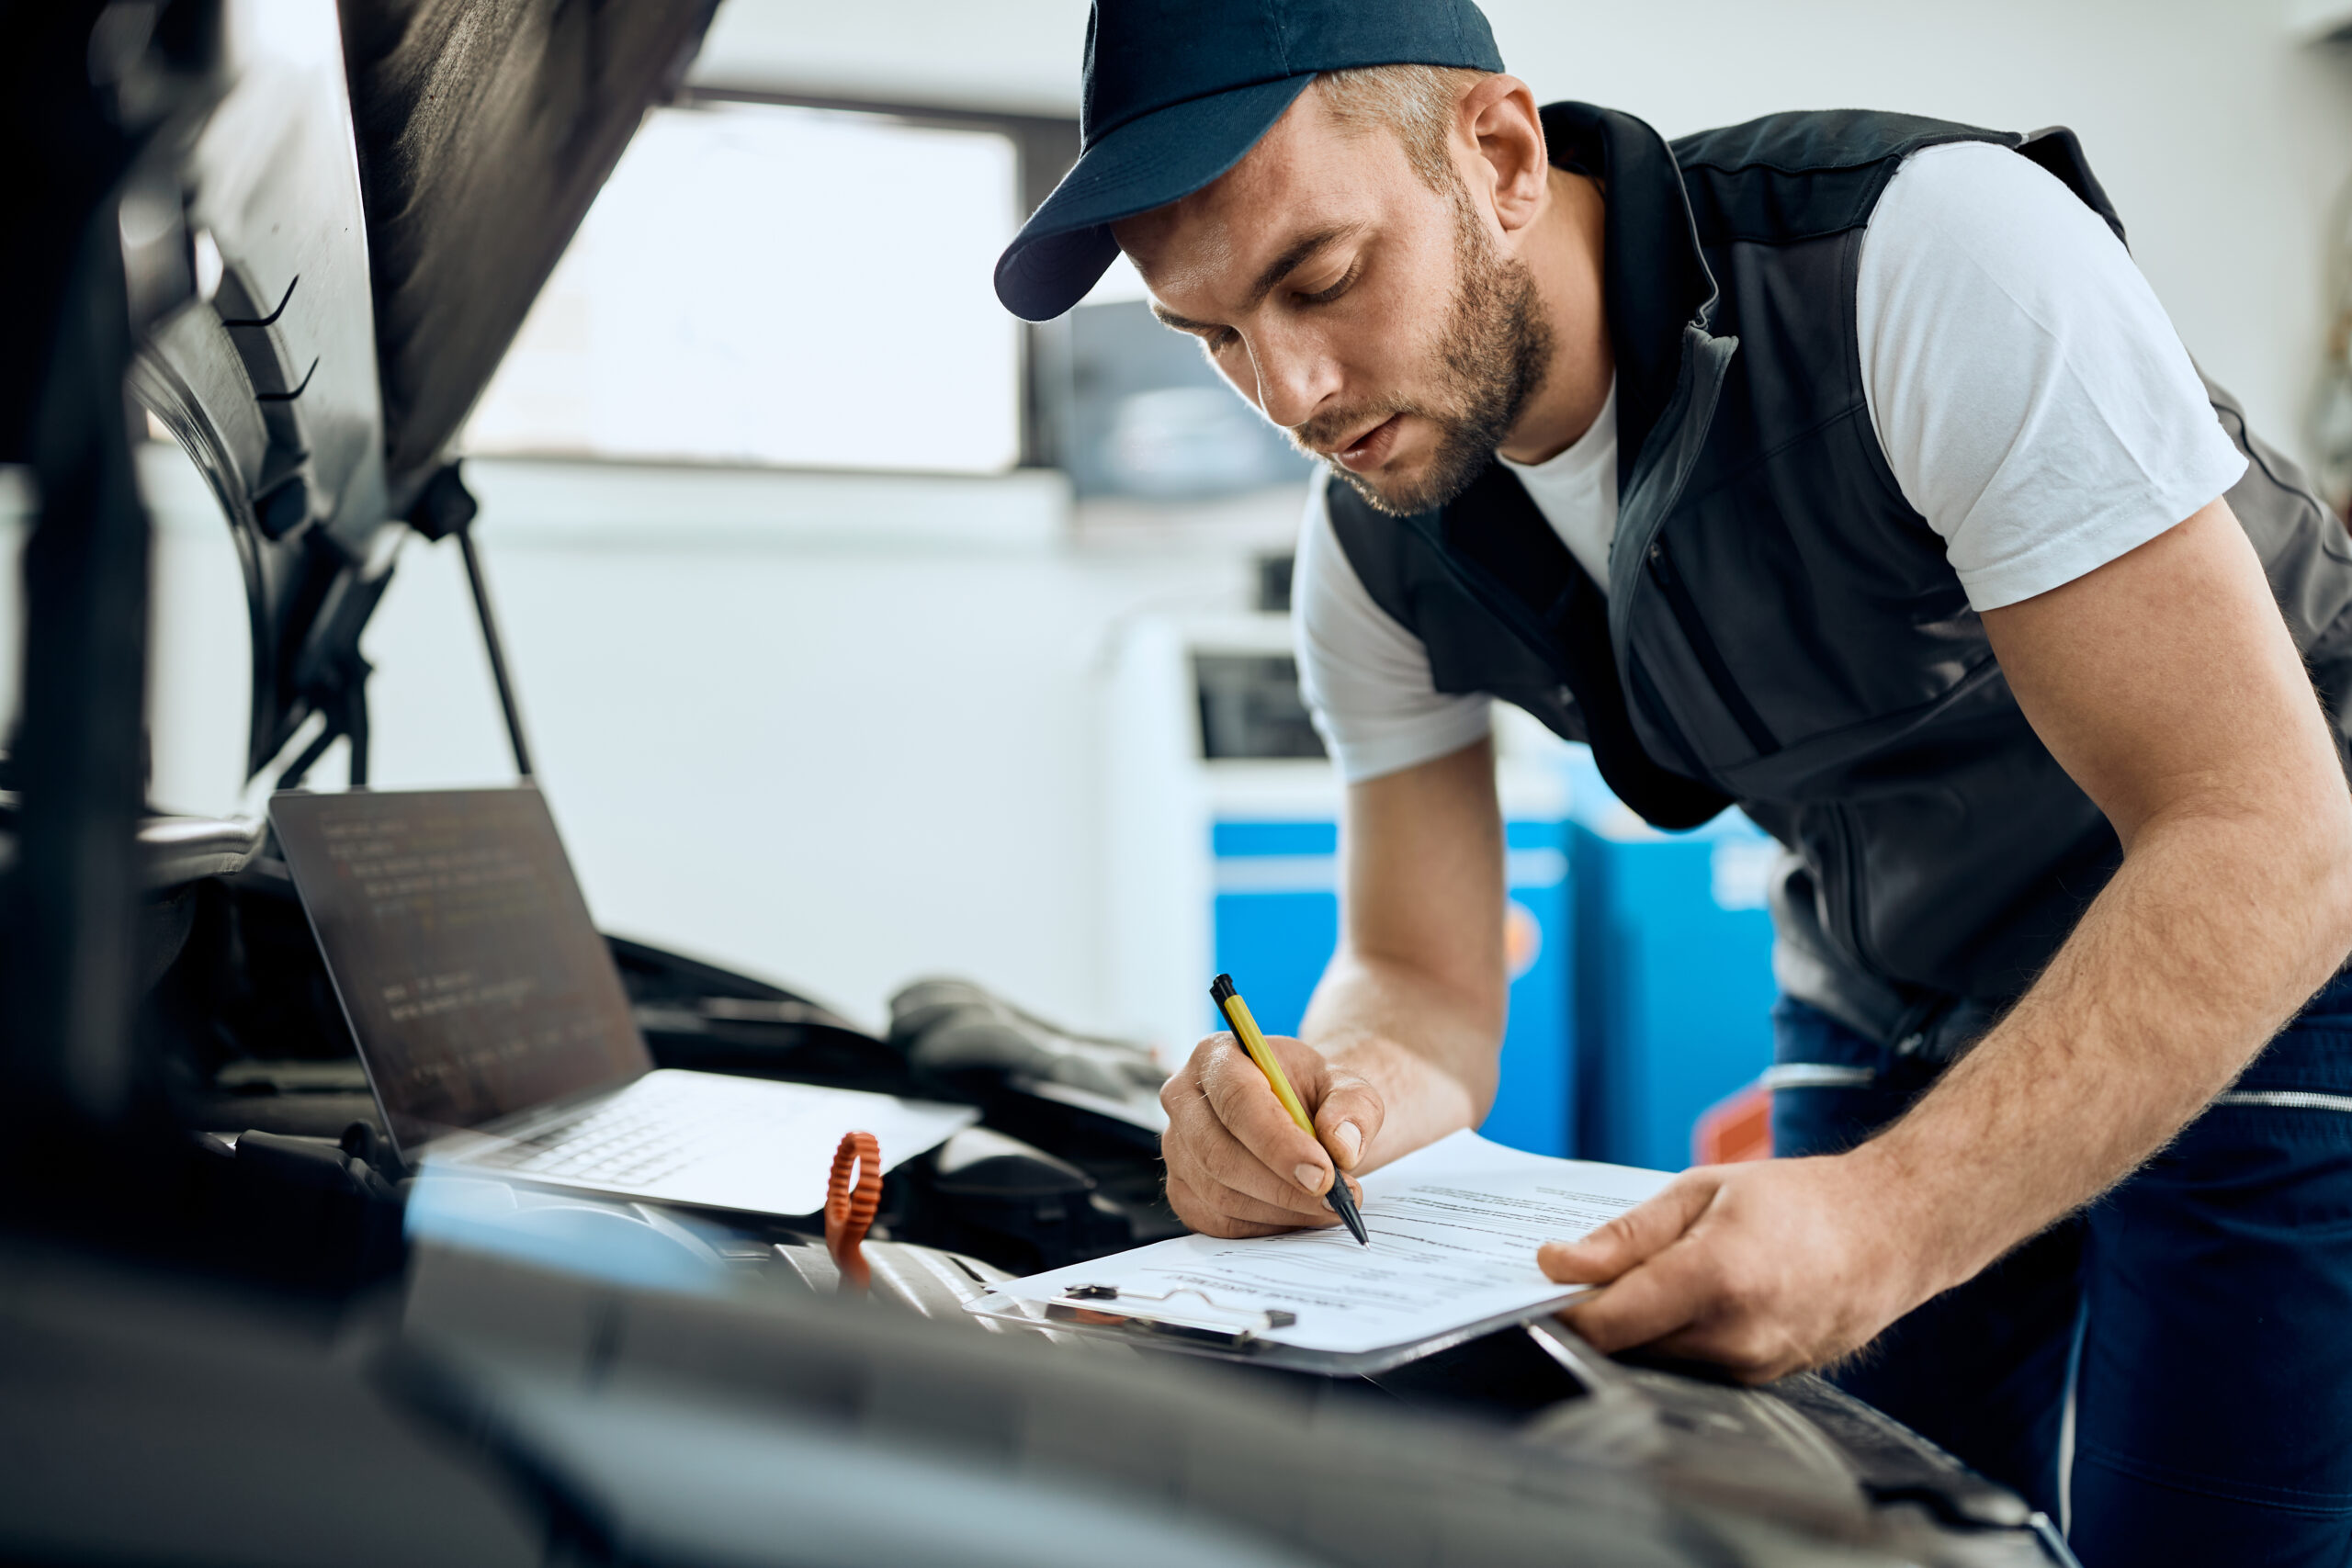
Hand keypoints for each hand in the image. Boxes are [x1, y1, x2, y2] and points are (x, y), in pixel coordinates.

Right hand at [1160, 1030, 1380, 1236]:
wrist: (1298, 1115)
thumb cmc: (1313, 1096)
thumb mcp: (1346, 1086)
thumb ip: (1354, 1107)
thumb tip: (1342, 1146)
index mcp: (1218, 1057)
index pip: (1237, 1101)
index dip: (1278, 1143)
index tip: (1323, 1174)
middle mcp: (1184, 1099)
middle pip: (1219, 1153)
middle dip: (1282, 1186)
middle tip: (1333, 1200)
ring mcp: (1176, 1147)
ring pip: (1220, 1193)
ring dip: (1280, 1209)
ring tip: (1327, 1207)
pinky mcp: (1182, 1189)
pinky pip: (1218, 1222)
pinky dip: (1264, 1226)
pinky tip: (1298, 1214)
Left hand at [1538, 1154, 1937, 1383]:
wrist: (1893, 1231)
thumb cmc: (1800, 1200)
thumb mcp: (1701, 1191)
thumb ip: (1625, 1236)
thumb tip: (1558, 1263)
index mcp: (1714, 1279)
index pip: (1605, 1324)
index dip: (1562, 1308)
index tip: (1541, 1283)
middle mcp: (1735, 1337)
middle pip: (1626, 1346)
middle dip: (1600, 1312)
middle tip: (1589, 1272)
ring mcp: (1754, 1369)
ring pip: (1658, 1359)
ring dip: (1641, 1325)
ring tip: (1655, 1276)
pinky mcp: (1765, 1381)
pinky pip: (1695, 1366)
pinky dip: (1678, 1336)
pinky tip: (1694, 1298)